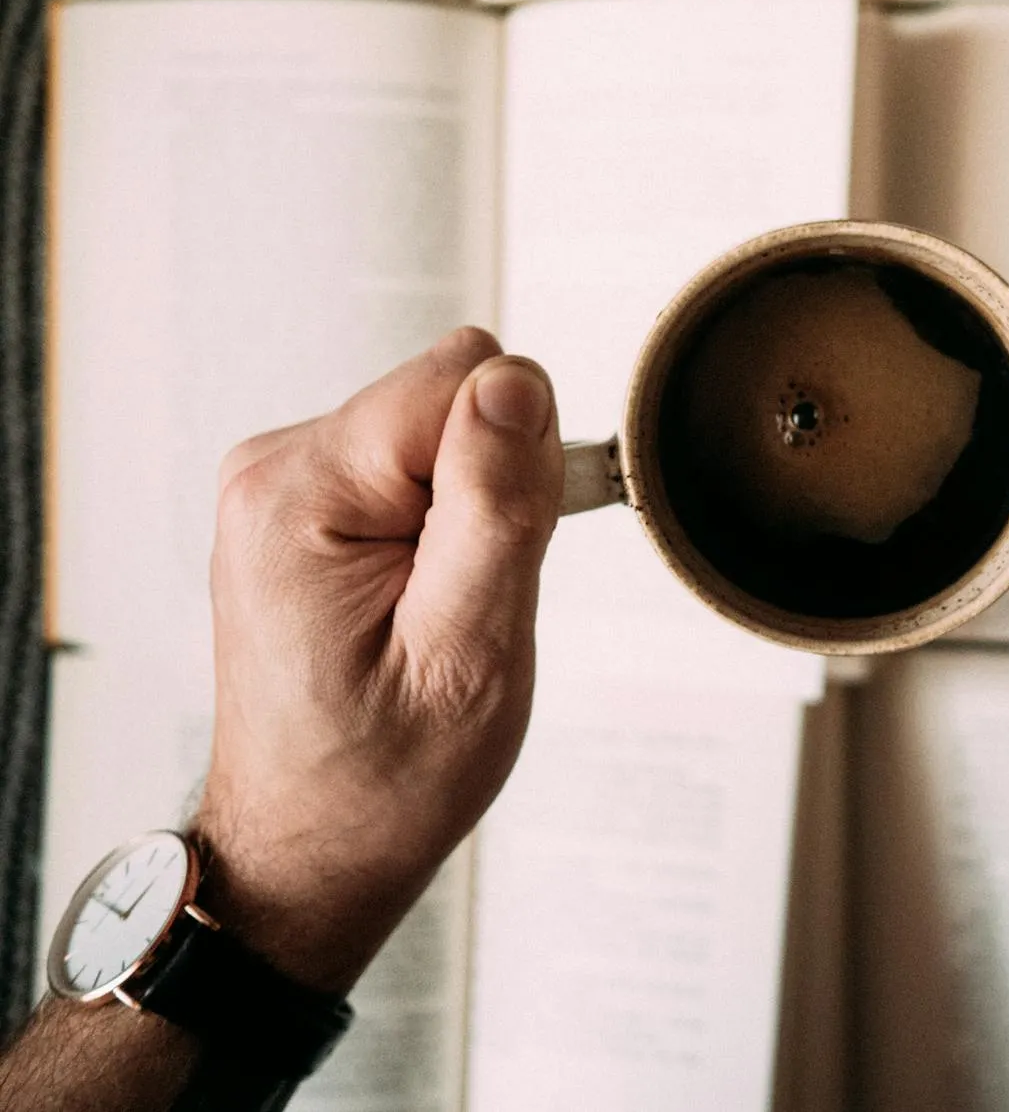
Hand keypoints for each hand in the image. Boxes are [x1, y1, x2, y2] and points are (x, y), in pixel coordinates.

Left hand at [191, 328, 563, 992]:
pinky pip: (414, 463)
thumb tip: (516, 382)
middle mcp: (274, 467)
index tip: (503, 557)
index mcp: (302, 493)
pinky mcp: (301, 502)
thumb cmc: (382, 776)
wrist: (309, 846)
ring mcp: (281, 483)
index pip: (464, 379)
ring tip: (444, 607)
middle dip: (496, 484)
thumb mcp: (470, 650)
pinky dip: (443, 522)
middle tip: (476, 595)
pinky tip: (422, 597)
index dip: (518, 462)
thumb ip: (495, 506)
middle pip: (451, 393)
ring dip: (472, 509)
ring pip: (441, 426)